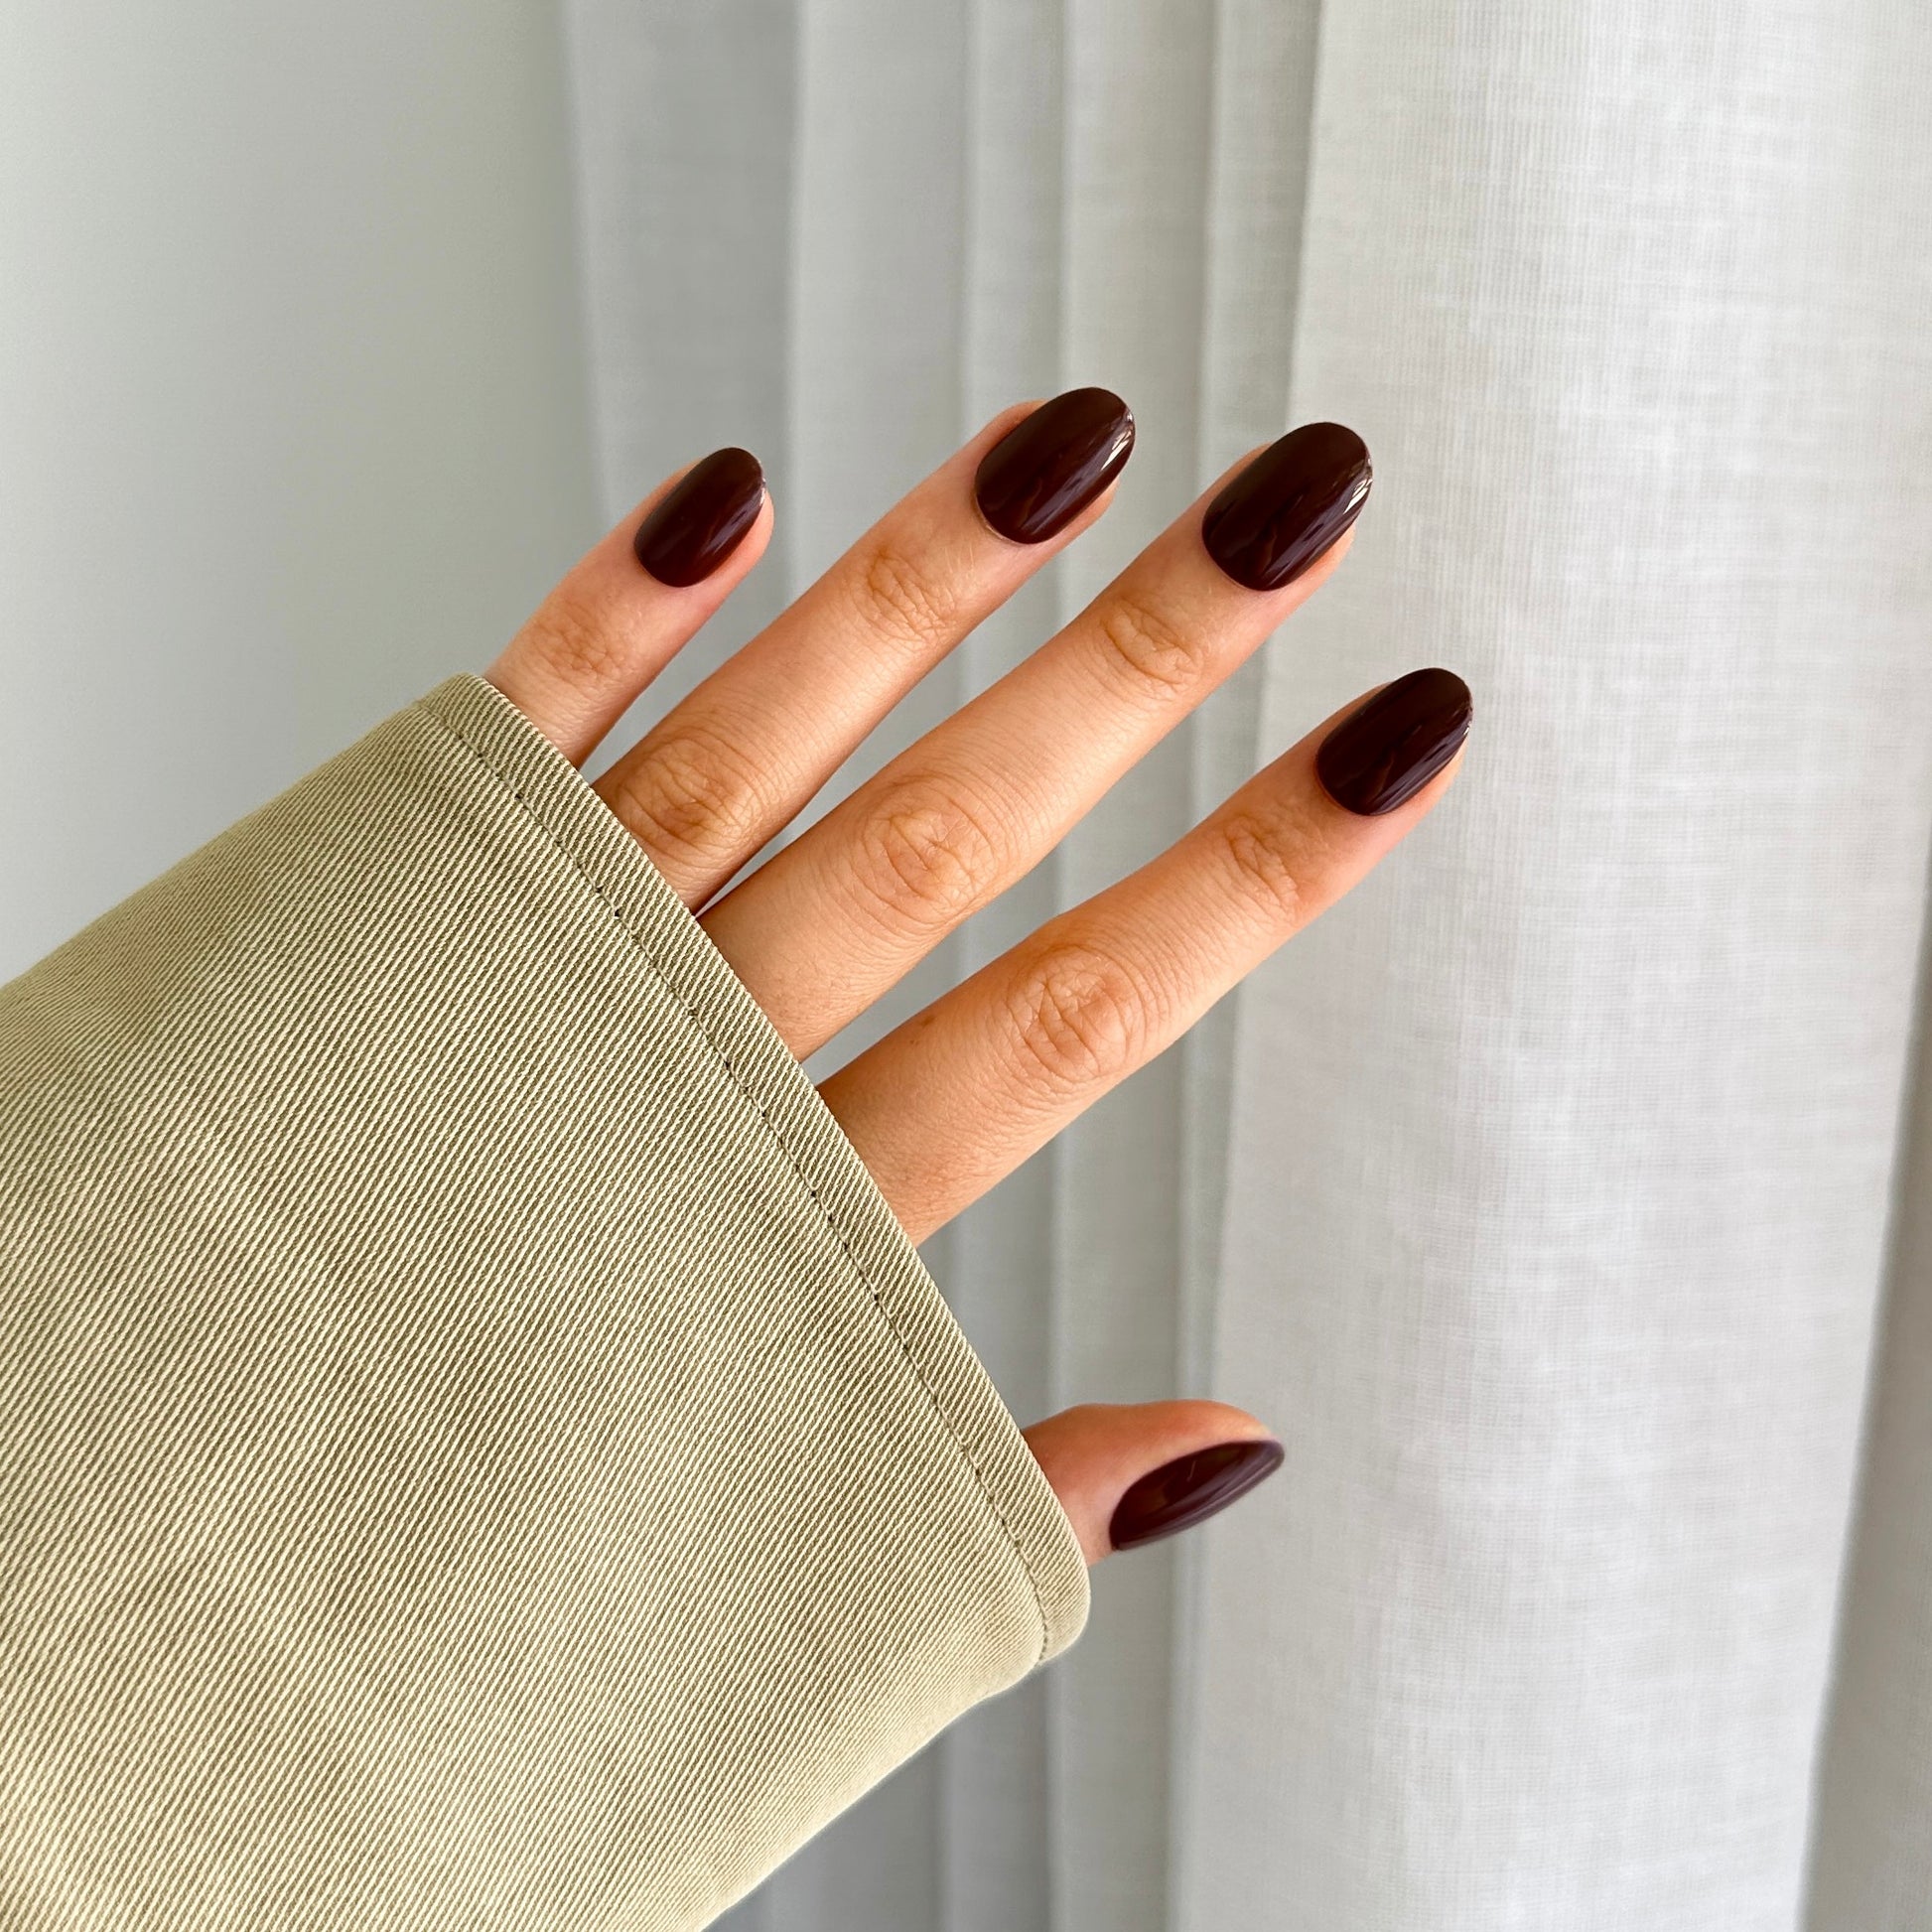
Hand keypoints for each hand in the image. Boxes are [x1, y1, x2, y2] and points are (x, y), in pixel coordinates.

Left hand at [484, 390, 1469, 1563]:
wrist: (184, 1571)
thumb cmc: (495, 1581)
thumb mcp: (791, 1577)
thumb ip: (1014, 1482)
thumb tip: (1247, 1444)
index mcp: (813, 1240)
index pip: (1089, 1020)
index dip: (1264, 872)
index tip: (1406, 731)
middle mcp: (691, 1083)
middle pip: (953, 841)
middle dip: (1148, 667)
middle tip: (1300, 504)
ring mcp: (540, 977)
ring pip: (759, 753)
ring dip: (920, 590)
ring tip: (1076, 442)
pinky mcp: (392, 912)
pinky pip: (509, 743)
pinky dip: (612, 620)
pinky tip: (727, 495)